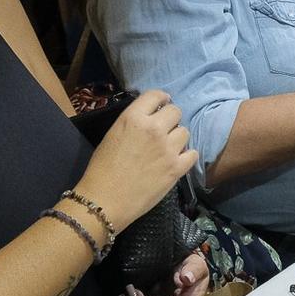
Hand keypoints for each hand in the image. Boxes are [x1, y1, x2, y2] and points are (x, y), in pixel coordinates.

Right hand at [76, 89, 197, 230]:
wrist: (105, 200)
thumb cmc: (101, 169)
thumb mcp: (113, 135)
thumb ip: (134, 123)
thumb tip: (150, 119)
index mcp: (133, 118)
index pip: (156, 95)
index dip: (161, 99)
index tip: (162, 105)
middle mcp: (154, 129)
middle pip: (176, 111)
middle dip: (170, 119)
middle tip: (164, 130)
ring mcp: (168, 148)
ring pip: (185, 132)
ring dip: (178, 138)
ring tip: (168, 148)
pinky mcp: (177, 168)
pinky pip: (193, 153)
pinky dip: (186, 156)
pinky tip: (177, 161)